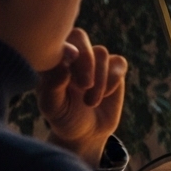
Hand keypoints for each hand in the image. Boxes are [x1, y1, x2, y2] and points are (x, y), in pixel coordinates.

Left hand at [37, 28, 125, 166]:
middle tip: (85, 86)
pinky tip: (105, 96)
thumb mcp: (53, 107)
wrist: (87, 133)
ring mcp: (94, 61)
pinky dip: (113, 80)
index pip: (56, 41)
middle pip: (80, 37)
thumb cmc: (64, 118)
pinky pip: (119, 63)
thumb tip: (64, 66)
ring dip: (99, 79)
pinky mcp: (114, 69)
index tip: (68, 73)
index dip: (65, 51)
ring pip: (101, 53)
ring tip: (91, 102)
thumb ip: (53, 87)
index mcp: (52, 61)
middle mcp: (72, 56)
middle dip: (85, 61)